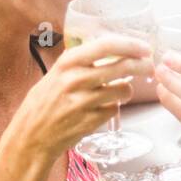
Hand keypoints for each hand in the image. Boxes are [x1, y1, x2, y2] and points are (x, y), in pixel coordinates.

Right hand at [11, 34, 151, 159]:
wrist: (30, 136)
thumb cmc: (43, 102)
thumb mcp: (56, 74)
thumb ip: (81, 63)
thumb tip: (112, 50)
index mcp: (68, 63)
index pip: (106, 46)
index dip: (130, 44)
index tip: (144, 47)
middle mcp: (76, 79)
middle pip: (122, 67)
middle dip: (141, 65)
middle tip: (149, 66)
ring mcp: (84, 102)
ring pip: (123, 90)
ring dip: (126, 90)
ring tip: (120, 90)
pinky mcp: (90, 122)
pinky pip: (115, 109)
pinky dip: (113, 107)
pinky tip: (103, 108)